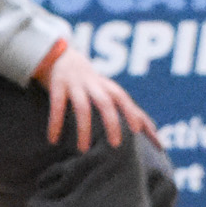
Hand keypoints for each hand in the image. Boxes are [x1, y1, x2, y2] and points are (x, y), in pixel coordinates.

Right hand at [42, 45, 160, 152]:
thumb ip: (128, 108)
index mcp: (109, 88)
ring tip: (83, 150)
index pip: (126, 102)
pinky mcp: (58, 85)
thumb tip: (153, 130)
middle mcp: (94, 85)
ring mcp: (76, 85)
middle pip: (107, 103)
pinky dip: (56, 122)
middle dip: (112, 122)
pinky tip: (52, 139)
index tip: (141, 133)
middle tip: (116, 145)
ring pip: (82, 107)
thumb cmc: (92, 82)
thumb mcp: (109, 91)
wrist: (62, 56)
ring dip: (83, 128)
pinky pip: (57, 106)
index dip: (134, 115)